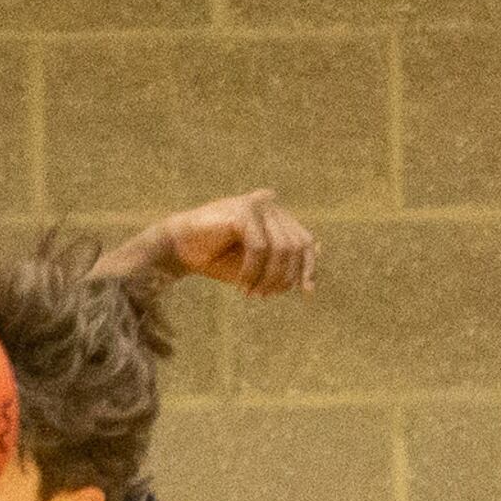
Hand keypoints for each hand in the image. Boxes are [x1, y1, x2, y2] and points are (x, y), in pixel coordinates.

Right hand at [126, 189, 316, 295]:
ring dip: (267, 278)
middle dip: (282, 278)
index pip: (304, 241)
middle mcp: (270, 203)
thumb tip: (321, 250)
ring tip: (251, 293)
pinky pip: (259, 248)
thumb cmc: (217, 257)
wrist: (178, 248)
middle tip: (263, 296)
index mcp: (276, 214)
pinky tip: (241, 284)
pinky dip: (252, 272)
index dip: (309, 267)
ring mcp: (257, 203)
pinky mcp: (243, 210)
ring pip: (280, 249)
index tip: (306, 292)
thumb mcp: (257, 264)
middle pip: (295, 247)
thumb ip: (284, 258)